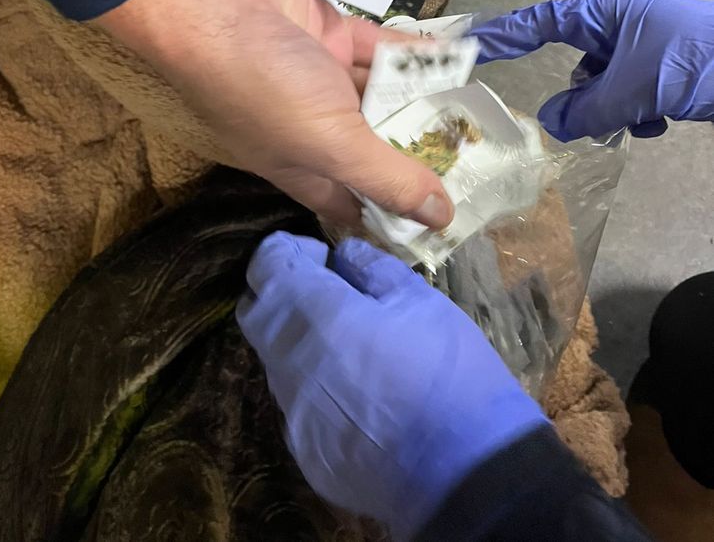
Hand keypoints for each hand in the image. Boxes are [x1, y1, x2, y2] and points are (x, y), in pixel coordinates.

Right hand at [97, 0, 452, 227]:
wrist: (217, 7)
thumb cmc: (267, 91)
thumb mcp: (332, 145)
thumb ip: (387, 178)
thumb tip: (440, 219)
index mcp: (306, 168)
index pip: (355, 204)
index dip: (393, 215)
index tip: (441, 221)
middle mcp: (315, 128)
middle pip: (377, 147)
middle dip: (419, 153)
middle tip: (477, 158)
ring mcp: (322, 79)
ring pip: (382, 96)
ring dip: (423, 100)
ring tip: (478, 110)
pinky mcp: (331, 36)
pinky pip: (382, 49)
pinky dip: (415, 54)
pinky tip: (459, 59)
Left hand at [237, 232, 545, 539]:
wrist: (466, 470)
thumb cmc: (447, 370)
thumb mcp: (419, 299)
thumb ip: (370, 267)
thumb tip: (343, 256)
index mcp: (314, 314)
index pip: (266, 265)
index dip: (287, 250)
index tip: (321, 257)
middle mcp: (287, 362)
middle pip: (255, 312)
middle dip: (281, 292)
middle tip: (328, 291)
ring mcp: (292, 413)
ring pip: (275, 360)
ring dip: (298, 340)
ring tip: (351, 345)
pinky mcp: (305, 451)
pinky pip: (297, 404)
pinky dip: (316, 387)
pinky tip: (360, 396)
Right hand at [473, 0, 713, 140]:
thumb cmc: (695, 63)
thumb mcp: (634, 90)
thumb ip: (586, 111)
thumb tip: (552, 123)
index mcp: (612, 15)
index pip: (545, 22)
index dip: (507, 33)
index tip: (474, 46)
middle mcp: (625, 28)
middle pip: (579, 62)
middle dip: (582, 94)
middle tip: (582, 120)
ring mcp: (647, 50)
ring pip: (606, 85)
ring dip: (614, 109)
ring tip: (641, 120)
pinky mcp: (666, 71)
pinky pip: (633, 95)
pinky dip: (639, 113)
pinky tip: (660, 122)